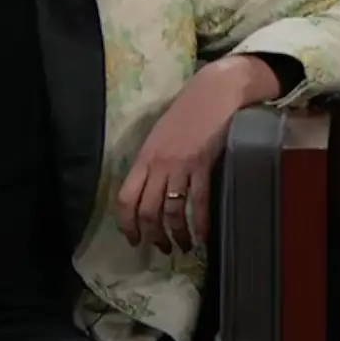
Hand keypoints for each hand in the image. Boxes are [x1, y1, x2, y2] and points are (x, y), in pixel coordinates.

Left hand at [118, 57, 277, 252]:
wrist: (214, 93)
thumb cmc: (186, 112)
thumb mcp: (159, 137)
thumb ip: (152, 163)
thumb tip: (149, 191)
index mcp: (143, 158)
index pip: (125, 198)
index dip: (127, 224)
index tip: (134, 240)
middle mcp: (158, 164)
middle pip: (147, 210)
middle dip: (153, 235)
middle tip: (161, 248)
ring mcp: (181, 165)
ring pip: (172, 210)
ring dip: (176, 234)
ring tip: (183, 246)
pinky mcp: (204, 164)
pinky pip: (199, 201)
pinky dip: (200, 223)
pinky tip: (203, 236)